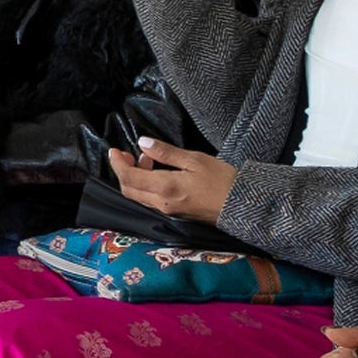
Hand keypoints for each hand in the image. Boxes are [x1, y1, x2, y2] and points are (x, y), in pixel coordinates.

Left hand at [107, 135, 240, 226]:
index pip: (129, 177)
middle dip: (123, 170)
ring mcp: (168, 211)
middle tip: (127, 153)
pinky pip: (150, 200)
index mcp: (165, 188)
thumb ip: (166, 152)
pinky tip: (157, 173)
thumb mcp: (195, 159)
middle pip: (129, 189)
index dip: (117, 163)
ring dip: (135, 177)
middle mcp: (161, 203)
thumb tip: (142, 143)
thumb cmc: (223, 180)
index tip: (114, 151)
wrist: (243, 205)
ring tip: (148, 158)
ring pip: (139, 195)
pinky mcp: (175, 213)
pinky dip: (146, 186)